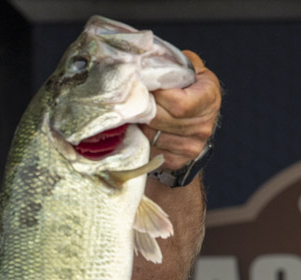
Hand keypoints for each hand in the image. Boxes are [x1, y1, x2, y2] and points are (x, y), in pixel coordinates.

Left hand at [144, 50, 221, 170]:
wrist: (195, 124)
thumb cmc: (190, 92)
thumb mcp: (192, 72)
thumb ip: (179, 63)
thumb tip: (156, 58)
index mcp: (209, 98)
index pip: (179, 103)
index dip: (156, 96)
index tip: (142, 87)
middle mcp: (203, 125)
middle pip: (160, 120)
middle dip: (143, 109)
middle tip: (130, 100)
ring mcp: (191, 146)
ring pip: (152, 135)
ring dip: (138, 125)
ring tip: (134, 114)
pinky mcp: (178, 160)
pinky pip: (151, 150)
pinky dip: (141, 140)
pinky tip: (139, 130)